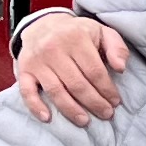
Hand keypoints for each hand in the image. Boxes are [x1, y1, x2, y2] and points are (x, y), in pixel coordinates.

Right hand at [15, 12, 131, 124]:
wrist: (42, 24)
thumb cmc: (77, 33)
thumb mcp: (101, 32)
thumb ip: (116, 47)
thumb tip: (121, 68)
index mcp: (76, 38)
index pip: (94, 71)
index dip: (107, 89)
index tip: (115, 102)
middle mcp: (54, 49)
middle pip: (77, 84)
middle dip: (94, 102)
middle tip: (106, 114)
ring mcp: (37, 61)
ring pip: (55, 91)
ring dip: (71, 109)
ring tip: (85, 121)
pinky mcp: (24, 70)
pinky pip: (27, 91)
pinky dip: (36, 106)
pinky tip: (48, 118)